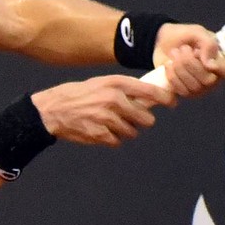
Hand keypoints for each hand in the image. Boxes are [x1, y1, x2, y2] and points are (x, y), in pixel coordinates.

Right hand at [31, 74, 176, 146]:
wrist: (52, 110)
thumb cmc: (78, 95)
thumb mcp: (101, 83)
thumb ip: (124, 88)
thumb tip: (148, 97)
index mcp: (116, 84)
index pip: (150, 92)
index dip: (165, 99)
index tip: (172, 102)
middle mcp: (114, 100)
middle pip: (146, 118)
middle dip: (142, 121)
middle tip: (134, 119)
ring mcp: (108, 119)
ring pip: (132, 132)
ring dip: (126, 131)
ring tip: (111, 124)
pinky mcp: (100, 135)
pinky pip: (118, 141)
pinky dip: (113, 139)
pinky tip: (102, 131)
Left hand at [153, 22, 224, 95]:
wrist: (163, 43)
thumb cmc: (185, 36)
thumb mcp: (198, 32)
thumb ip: (208, 44)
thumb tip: (209, 64)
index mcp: (224, 60)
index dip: (219, 68)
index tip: (205, 60)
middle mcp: (216, 77)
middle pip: (208, 80)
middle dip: (190, 63)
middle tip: (183, 48)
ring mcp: (202, 88)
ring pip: (194, 87)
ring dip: (180, 67)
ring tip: (174, 52)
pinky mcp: (188, 93)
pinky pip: (182, 91)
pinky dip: (173, 75)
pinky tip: (169, 64)